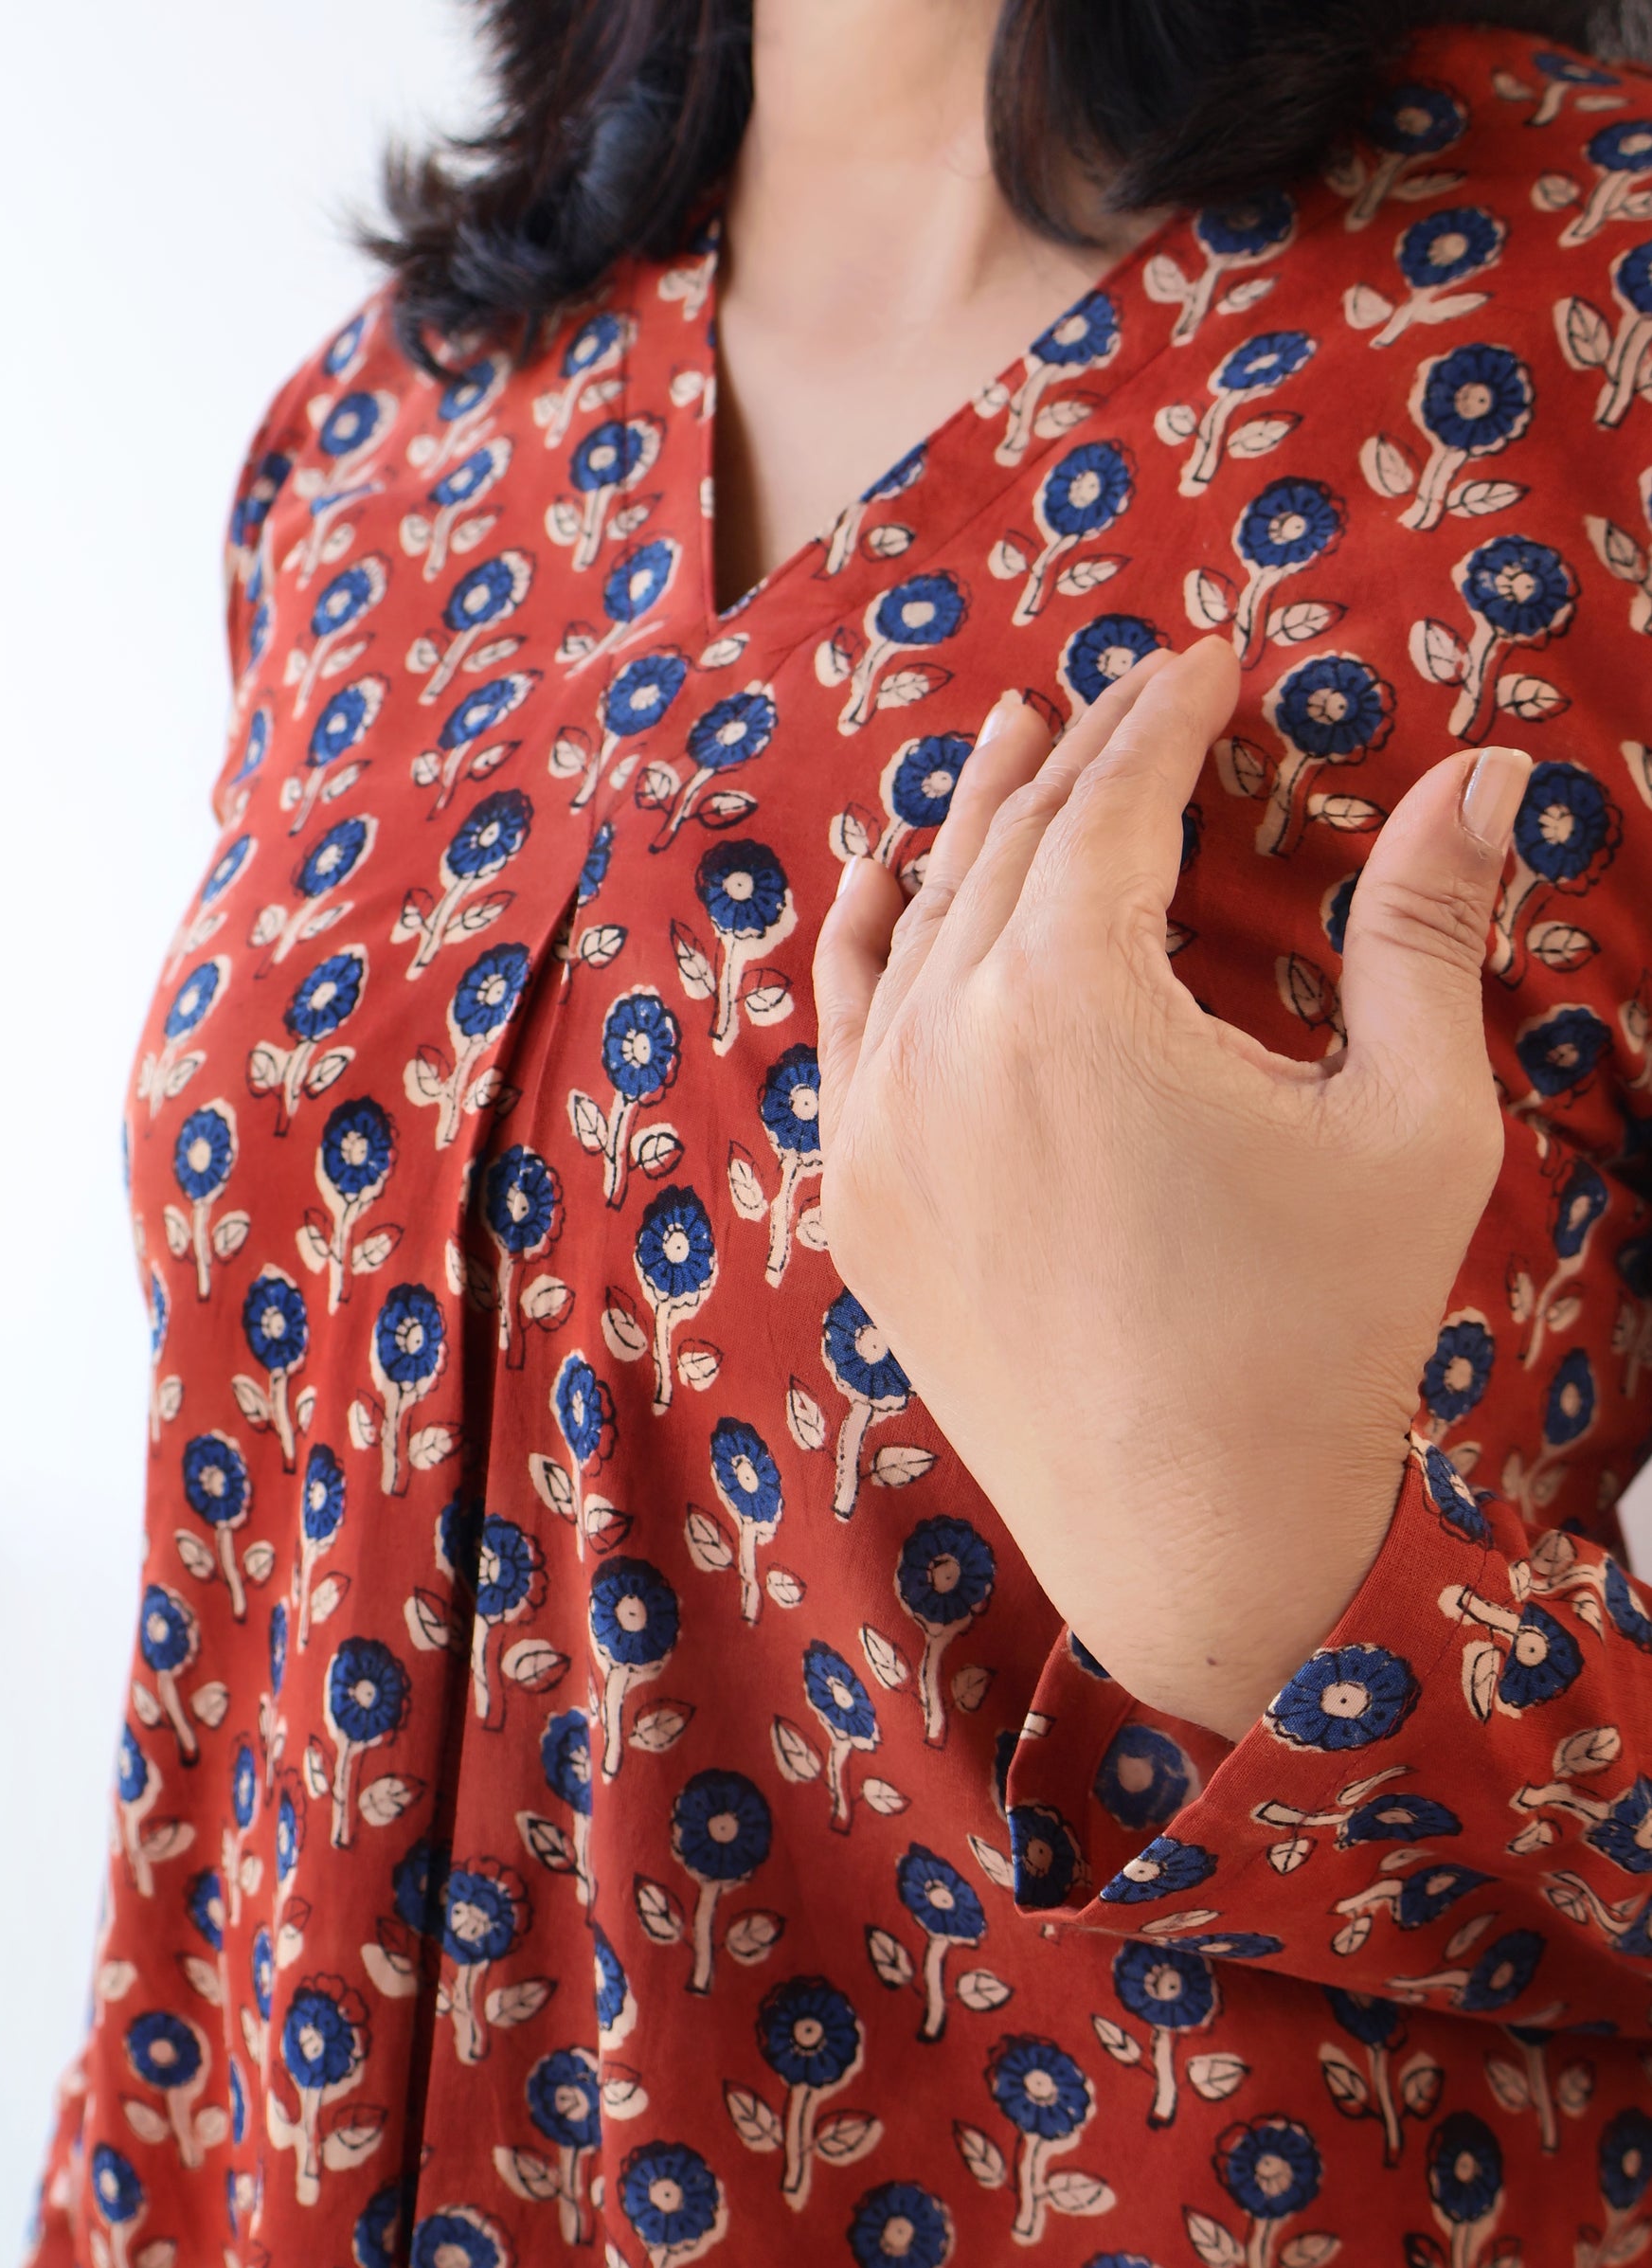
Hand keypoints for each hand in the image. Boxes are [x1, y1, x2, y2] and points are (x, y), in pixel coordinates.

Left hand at [812, 637, 1531, 1741]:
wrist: (1194, 1543)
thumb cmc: (1322, 1334)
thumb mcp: (1408, 1119)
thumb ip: (1426, 929)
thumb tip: (1488, 773)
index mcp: (1073, 1005)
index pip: (1115, 806)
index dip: (1170, 716)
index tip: (1210, 659)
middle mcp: (944, 1046)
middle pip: (1011, 851)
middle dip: (1080, 757)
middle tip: (1130, 692)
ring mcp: (877, 1129)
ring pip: (917, 927)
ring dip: (971, 827)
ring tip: (1012, 742)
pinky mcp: (855, 1204)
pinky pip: (843, 1034)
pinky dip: (859, 945)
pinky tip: (873, 886)